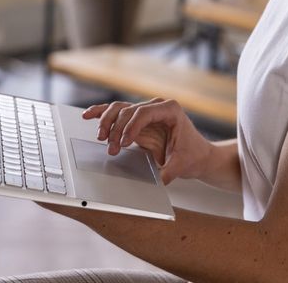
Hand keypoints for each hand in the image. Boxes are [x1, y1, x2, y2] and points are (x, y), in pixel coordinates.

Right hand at [83, 98, 214, 183]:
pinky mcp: (138, 119)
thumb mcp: (181, 165)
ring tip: (100, 137)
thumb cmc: (193, 156)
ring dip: (107, 122)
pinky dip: (102, 113)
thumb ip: (168, 172)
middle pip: (128, 111)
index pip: (144, 113)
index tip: (123, 143)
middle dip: (116, 129)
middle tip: (111, 148)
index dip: (130, 127)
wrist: (199, 155)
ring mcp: (146, 111)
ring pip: (119, 109)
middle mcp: (157, 106)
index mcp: (170, 110)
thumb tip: (155, 181)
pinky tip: (89, 115)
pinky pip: (117, 112)